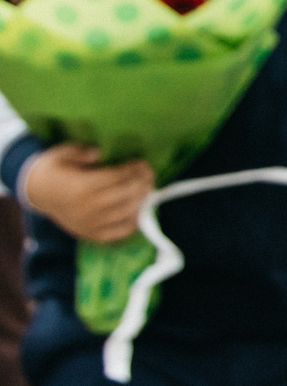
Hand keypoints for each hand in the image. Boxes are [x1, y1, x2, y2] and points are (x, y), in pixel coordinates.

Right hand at [23, 144, 153, 243]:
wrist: (37, 193)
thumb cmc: (55, 169)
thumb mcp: (64, 153)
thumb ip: (83, 152)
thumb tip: (100, 153)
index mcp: (81, 186)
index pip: (116, 177)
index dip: (134, 169)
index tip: (142, 163)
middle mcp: (87, 207)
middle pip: (125, 195)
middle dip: (142, 183)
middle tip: (150, 175)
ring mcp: (89, 223)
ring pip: (125, 213)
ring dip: (141, 201)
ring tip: (147, 189)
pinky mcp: (89, 234)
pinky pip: (116, 233)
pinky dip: (131, 223)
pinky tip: (137, 212)